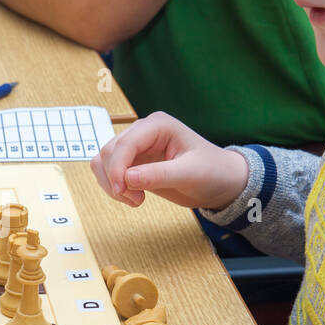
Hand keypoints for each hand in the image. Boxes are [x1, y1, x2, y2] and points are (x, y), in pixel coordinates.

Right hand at [91, 111, 249, 209]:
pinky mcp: (133, 162)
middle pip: (109, 151)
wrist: (220, 182)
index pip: (125, 143)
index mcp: (157, 125)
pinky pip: (109, 172)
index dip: (117, 168)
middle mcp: (143, 131)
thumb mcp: (189, 174)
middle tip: (136, 200)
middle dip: (114, 178)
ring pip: (103, 161)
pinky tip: (134, 197)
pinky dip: (114, 187)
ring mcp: (136, 146)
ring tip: (135, 200)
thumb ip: (158, 175)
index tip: (121, 192)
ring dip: (111, 184)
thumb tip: (126, 178)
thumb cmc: (212, 172)